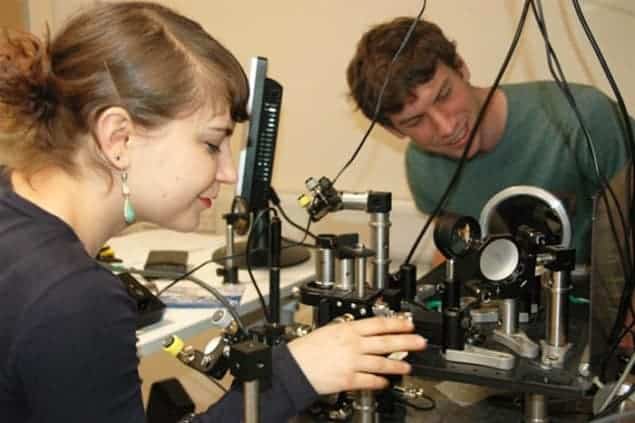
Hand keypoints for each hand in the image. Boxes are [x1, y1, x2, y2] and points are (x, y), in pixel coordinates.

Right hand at [287, 316, 426, 394]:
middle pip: (385, 342)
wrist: (293, 368)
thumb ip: (348, 331)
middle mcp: (353, 345)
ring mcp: (352, 363)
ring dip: (397, 365)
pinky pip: (370, 381)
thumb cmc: (306, 350)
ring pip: (381, 363)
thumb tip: (362, 330)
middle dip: (406, 342)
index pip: (378, 324)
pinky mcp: (349, 379)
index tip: (409, 323)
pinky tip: (386, 383)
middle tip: (420, 342)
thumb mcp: (328, 330)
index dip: (397, 324)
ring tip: (407, 366)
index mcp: (348, 330)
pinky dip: (380, 382)